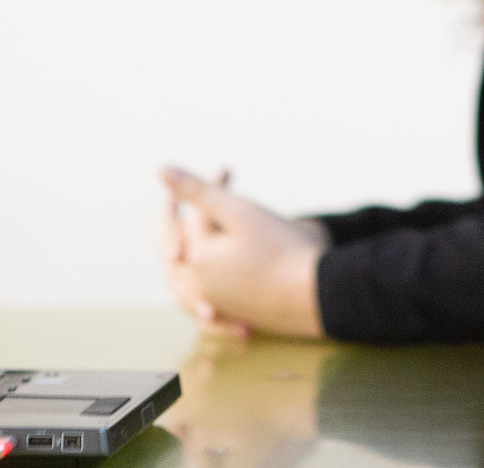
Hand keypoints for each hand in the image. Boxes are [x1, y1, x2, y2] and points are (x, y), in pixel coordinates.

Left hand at [161, 167, 326, 338]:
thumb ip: (198, 191)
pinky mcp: (235, 315)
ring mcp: (217, 304)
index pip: (193, 215)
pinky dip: (199, 288)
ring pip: (184, 280)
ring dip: (183, 256)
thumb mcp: (239, 212)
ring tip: (183, 244)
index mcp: (196, 259)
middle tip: (184, 202)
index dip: (211, 186)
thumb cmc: (283, 250)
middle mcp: (200, 286)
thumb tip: (162, 171)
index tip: (227, 169)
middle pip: (177, 248)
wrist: (321, 294)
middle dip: (183, 221)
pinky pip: (203, 304)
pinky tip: (208, 282)